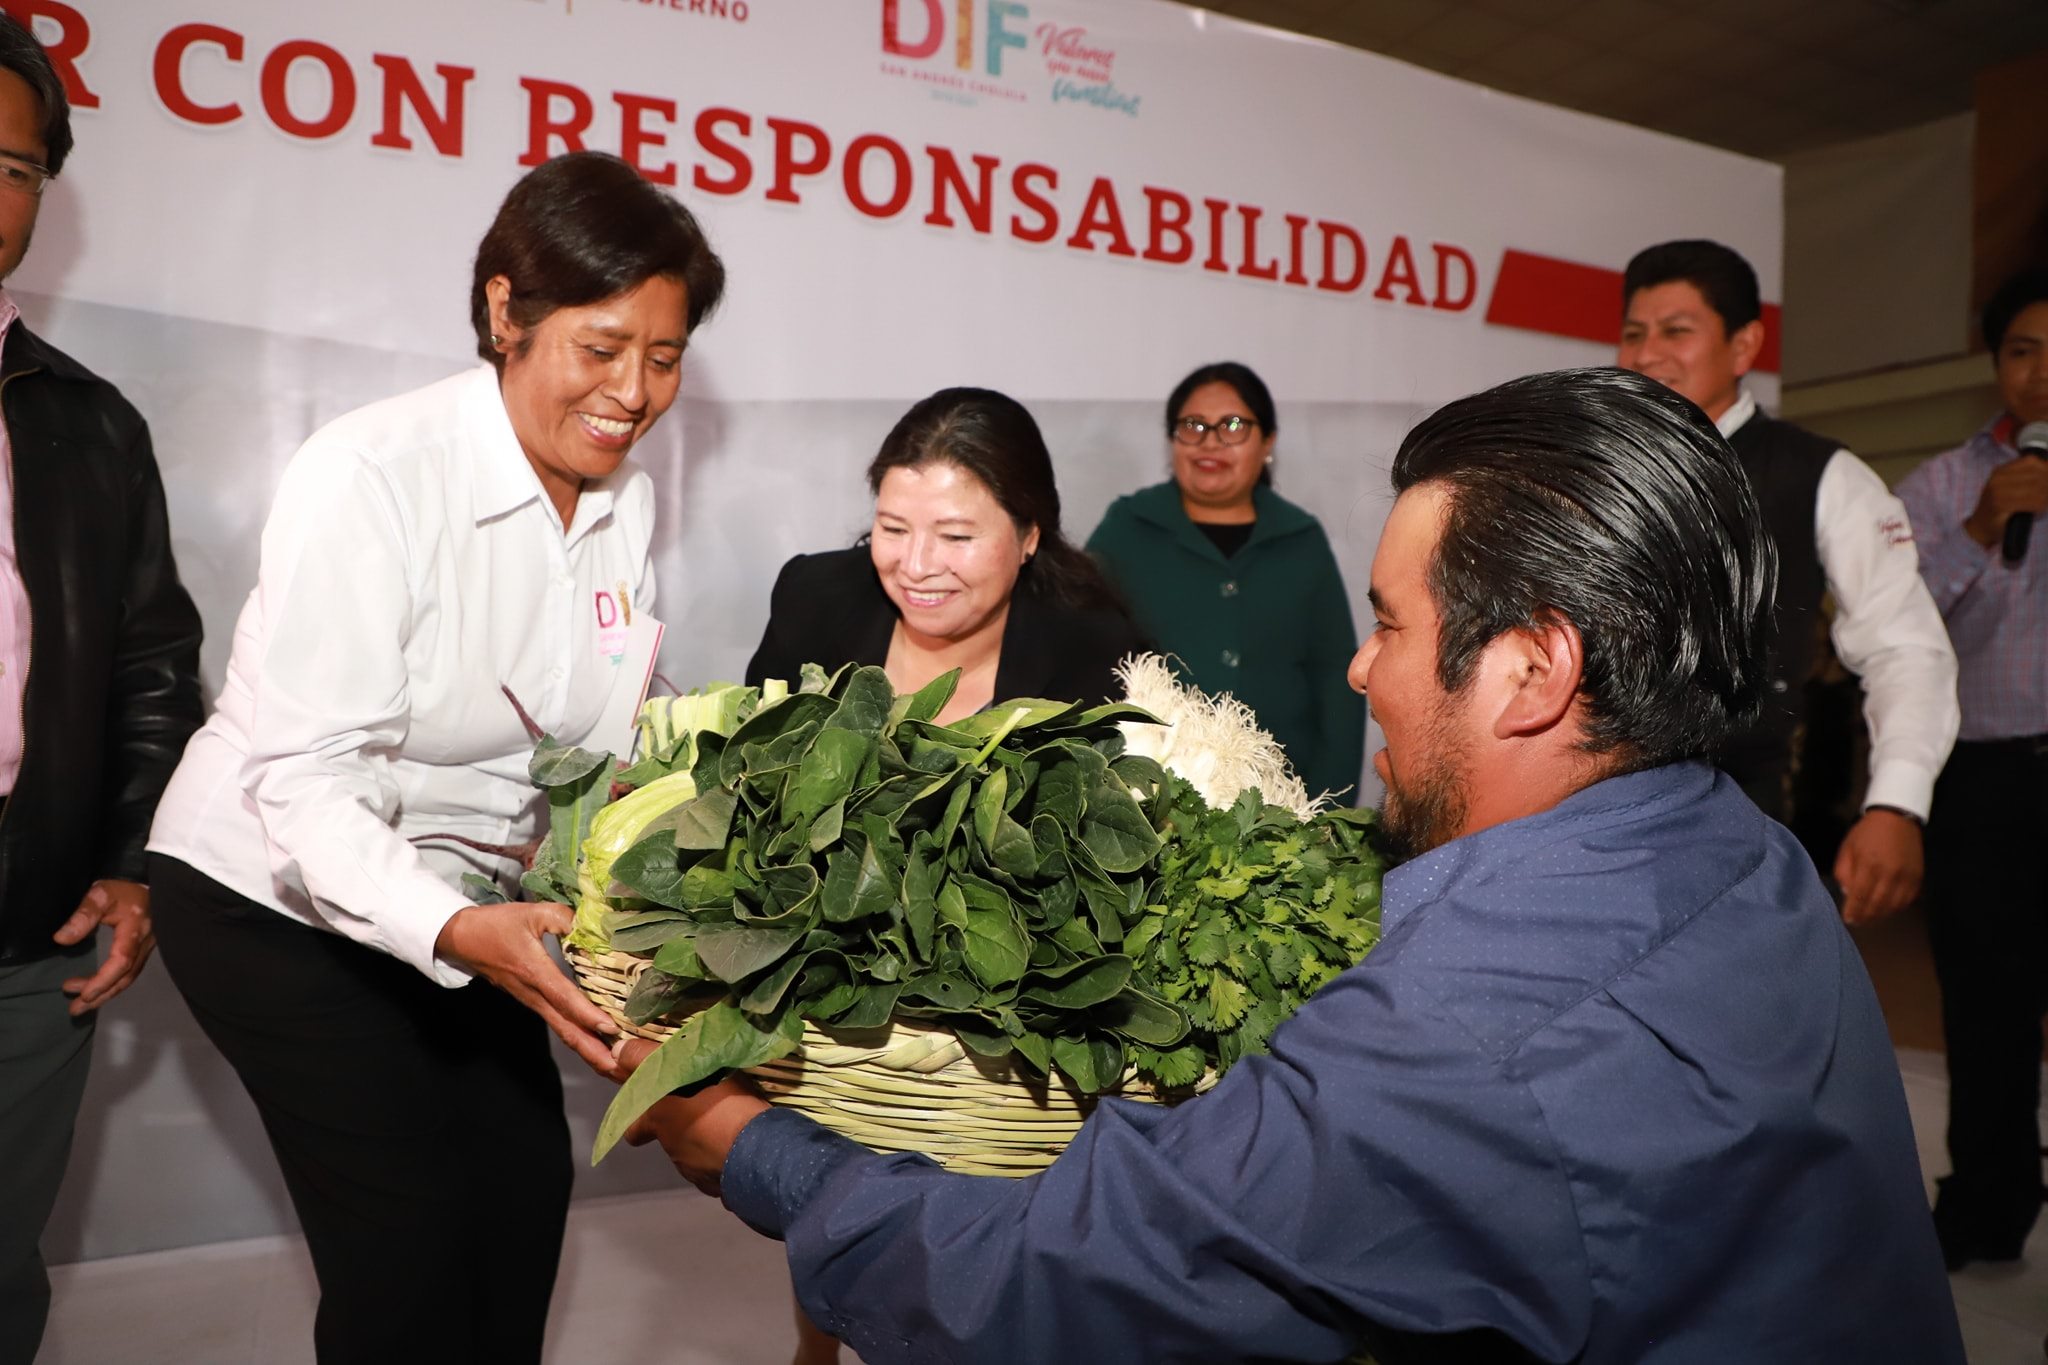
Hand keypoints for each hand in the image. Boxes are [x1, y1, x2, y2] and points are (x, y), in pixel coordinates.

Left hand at [53, 879, 154, 1015]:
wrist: (147, 883)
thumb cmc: (123, 889)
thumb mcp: (100, 895)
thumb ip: (83, 915)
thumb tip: (61, 939)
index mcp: (134, 930)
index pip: (121, 961)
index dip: (103, 980)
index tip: (82, 993)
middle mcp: (144, 944)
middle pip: (125, 977)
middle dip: (101, 994)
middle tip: (75, 1008)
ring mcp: (147, 948)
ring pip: (128, 977)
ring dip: (105, 993)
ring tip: (81, 1004)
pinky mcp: (144, 949)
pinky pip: (129, 972)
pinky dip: (112, 984)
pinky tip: (98, 989)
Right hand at [435, 902, 619, 1072]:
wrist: (461, 940)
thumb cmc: (495, 925)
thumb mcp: (532, 913)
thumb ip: (564, 918)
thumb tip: (594, 924)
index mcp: (534, 971)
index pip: (563, 998)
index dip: (586, 1014)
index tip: (609, 1028)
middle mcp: (534, 994)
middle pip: (566, 1029)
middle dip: (592, 1051)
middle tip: (620, 1069)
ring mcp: (532, 1002)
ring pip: (563, 1031)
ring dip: (588, 1050)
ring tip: (615, 1066)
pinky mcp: (532, 1002)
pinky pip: (559, 1023)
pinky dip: (579, 1037)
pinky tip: (597, 1044)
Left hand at [615, 1037, 769, 1196]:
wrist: (753, 1148)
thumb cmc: (721, 1100)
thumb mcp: (684, 1064)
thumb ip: (649, 1058)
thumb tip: (618, 1051)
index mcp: (660, 1118)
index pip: (633, 1127)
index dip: (638, 1123)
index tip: (648, 1118)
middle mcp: (671, 1147)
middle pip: (666, 1141)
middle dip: (676, 1132)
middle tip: (697, 1116)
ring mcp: (692, 1170)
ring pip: (691, 1154)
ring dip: (702, 1142)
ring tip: (728, 1126)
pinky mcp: (714, 1185)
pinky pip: (712, 1170)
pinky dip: (720, 1159)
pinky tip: (737, 1147)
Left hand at [1834, 808, 1923, 924]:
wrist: (1896, 818)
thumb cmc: (1867, 833)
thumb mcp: (1847, 849)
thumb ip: (1844, 872)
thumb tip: (1847, 893)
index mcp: (1869, 865)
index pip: (1860, 897)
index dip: (1853, 912)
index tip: (1848, 919)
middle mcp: (1890, 874)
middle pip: (1878, 905)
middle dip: (1866, 917)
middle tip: (1858, 921)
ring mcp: (1907, 877)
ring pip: (1894, 906)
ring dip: (1881, 915)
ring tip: (1871, 917)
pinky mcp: (1918, 877)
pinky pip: (1908, 900)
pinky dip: (1897, 907)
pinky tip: (1887, 907)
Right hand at [1964, 455, 2047, 547]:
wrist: (1982, 526)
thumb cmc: (2001, 508)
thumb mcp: (2012, 487)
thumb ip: (2029, 477)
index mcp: (2000, 471)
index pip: (2030, 461)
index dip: (2045, 467)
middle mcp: (1997, 479)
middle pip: (2035, 475)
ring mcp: (1997, 492)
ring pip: (2035, 488)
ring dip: (2046, 496)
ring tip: (2047, 502)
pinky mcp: (2000, 506)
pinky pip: (2030, 502)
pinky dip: (2040, 505)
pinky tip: (2042, 508)